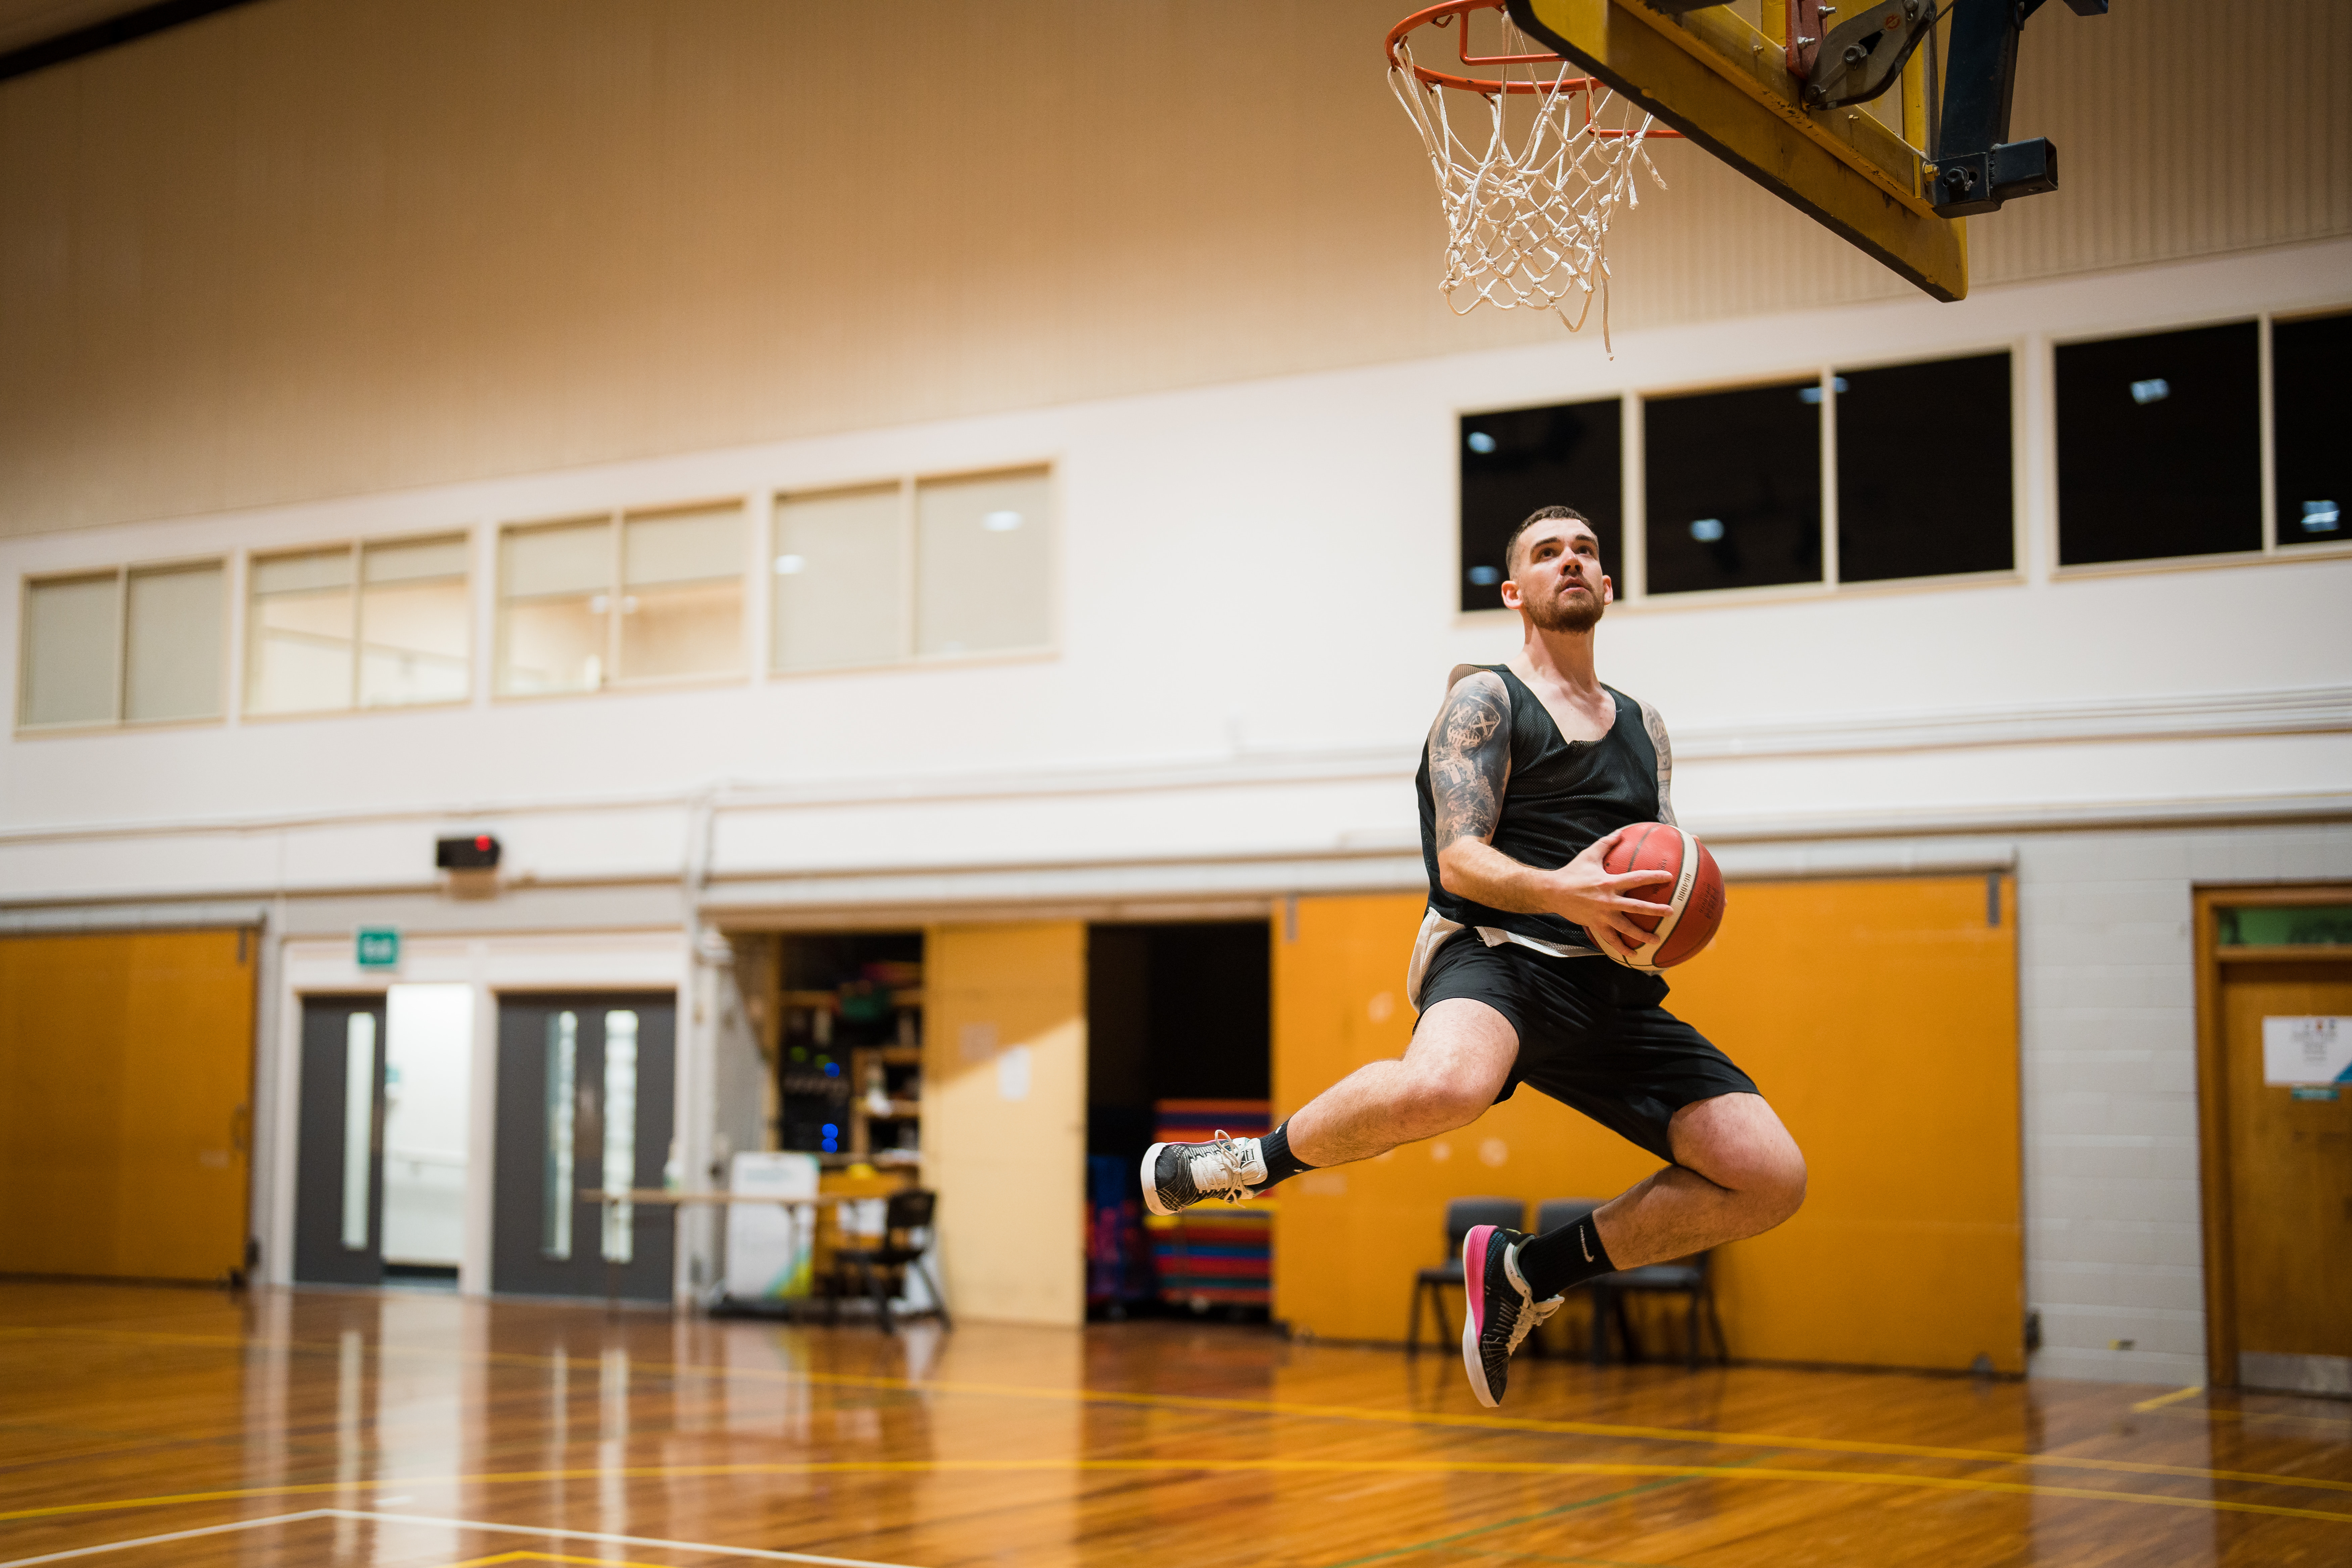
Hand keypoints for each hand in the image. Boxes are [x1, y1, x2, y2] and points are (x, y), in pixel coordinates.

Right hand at [1547, 827, 1673, 956]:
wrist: (1553, 892)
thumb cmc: (1572, 872)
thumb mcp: (1589, 855)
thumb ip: (1606, 844)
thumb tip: (1621, 832)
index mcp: (1609, 882)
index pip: (1636, 878)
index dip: (1653, 877)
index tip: (1669, 878)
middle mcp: (1609, 900)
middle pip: (1636, 907)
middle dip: (1655, 910)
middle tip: (1671, 912)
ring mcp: (1603, 915)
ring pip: (1626, 928)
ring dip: (1642, 936)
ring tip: (1656, 941)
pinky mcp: (1596, 926)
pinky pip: (1611, 940)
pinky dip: (1621, 948)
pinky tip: (1632, 955)